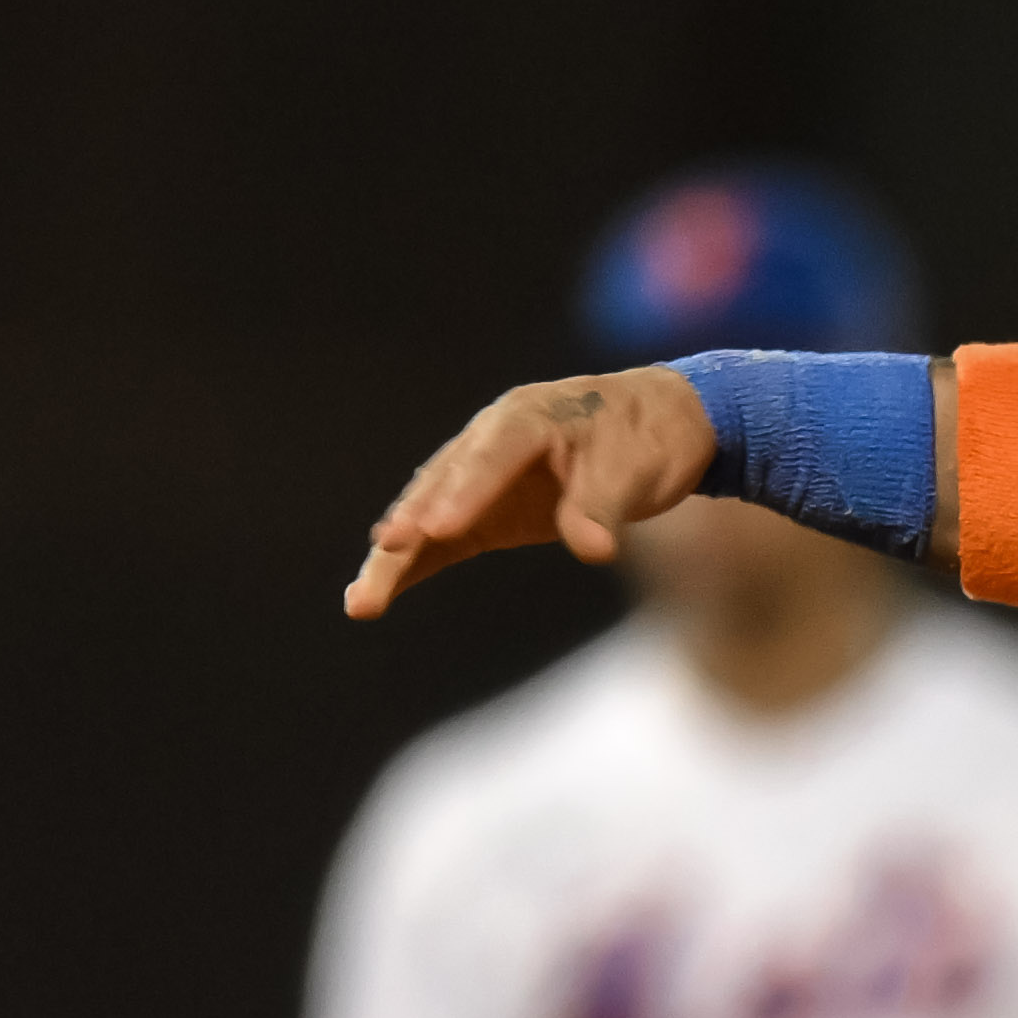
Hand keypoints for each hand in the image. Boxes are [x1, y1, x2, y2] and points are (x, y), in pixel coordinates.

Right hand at [345, 366, 717, 617]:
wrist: (656, 426)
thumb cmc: (645, 437)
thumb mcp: (635, 467)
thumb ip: (604, 505)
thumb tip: (593, 549)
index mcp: (528, 417)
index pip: (492, 455)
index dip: (464, 489)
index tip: (437, 527)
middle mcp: (491, 441)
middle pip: (443, 484)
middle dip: (412, 522)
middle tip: (385, 552)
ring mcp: (482, 477)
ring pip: (429, 515)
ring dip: (396, 557)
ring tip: (362, 601)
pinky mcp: (484, 511)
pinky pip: (441, 541)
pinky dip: (412, 566)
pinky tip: (375, 598)